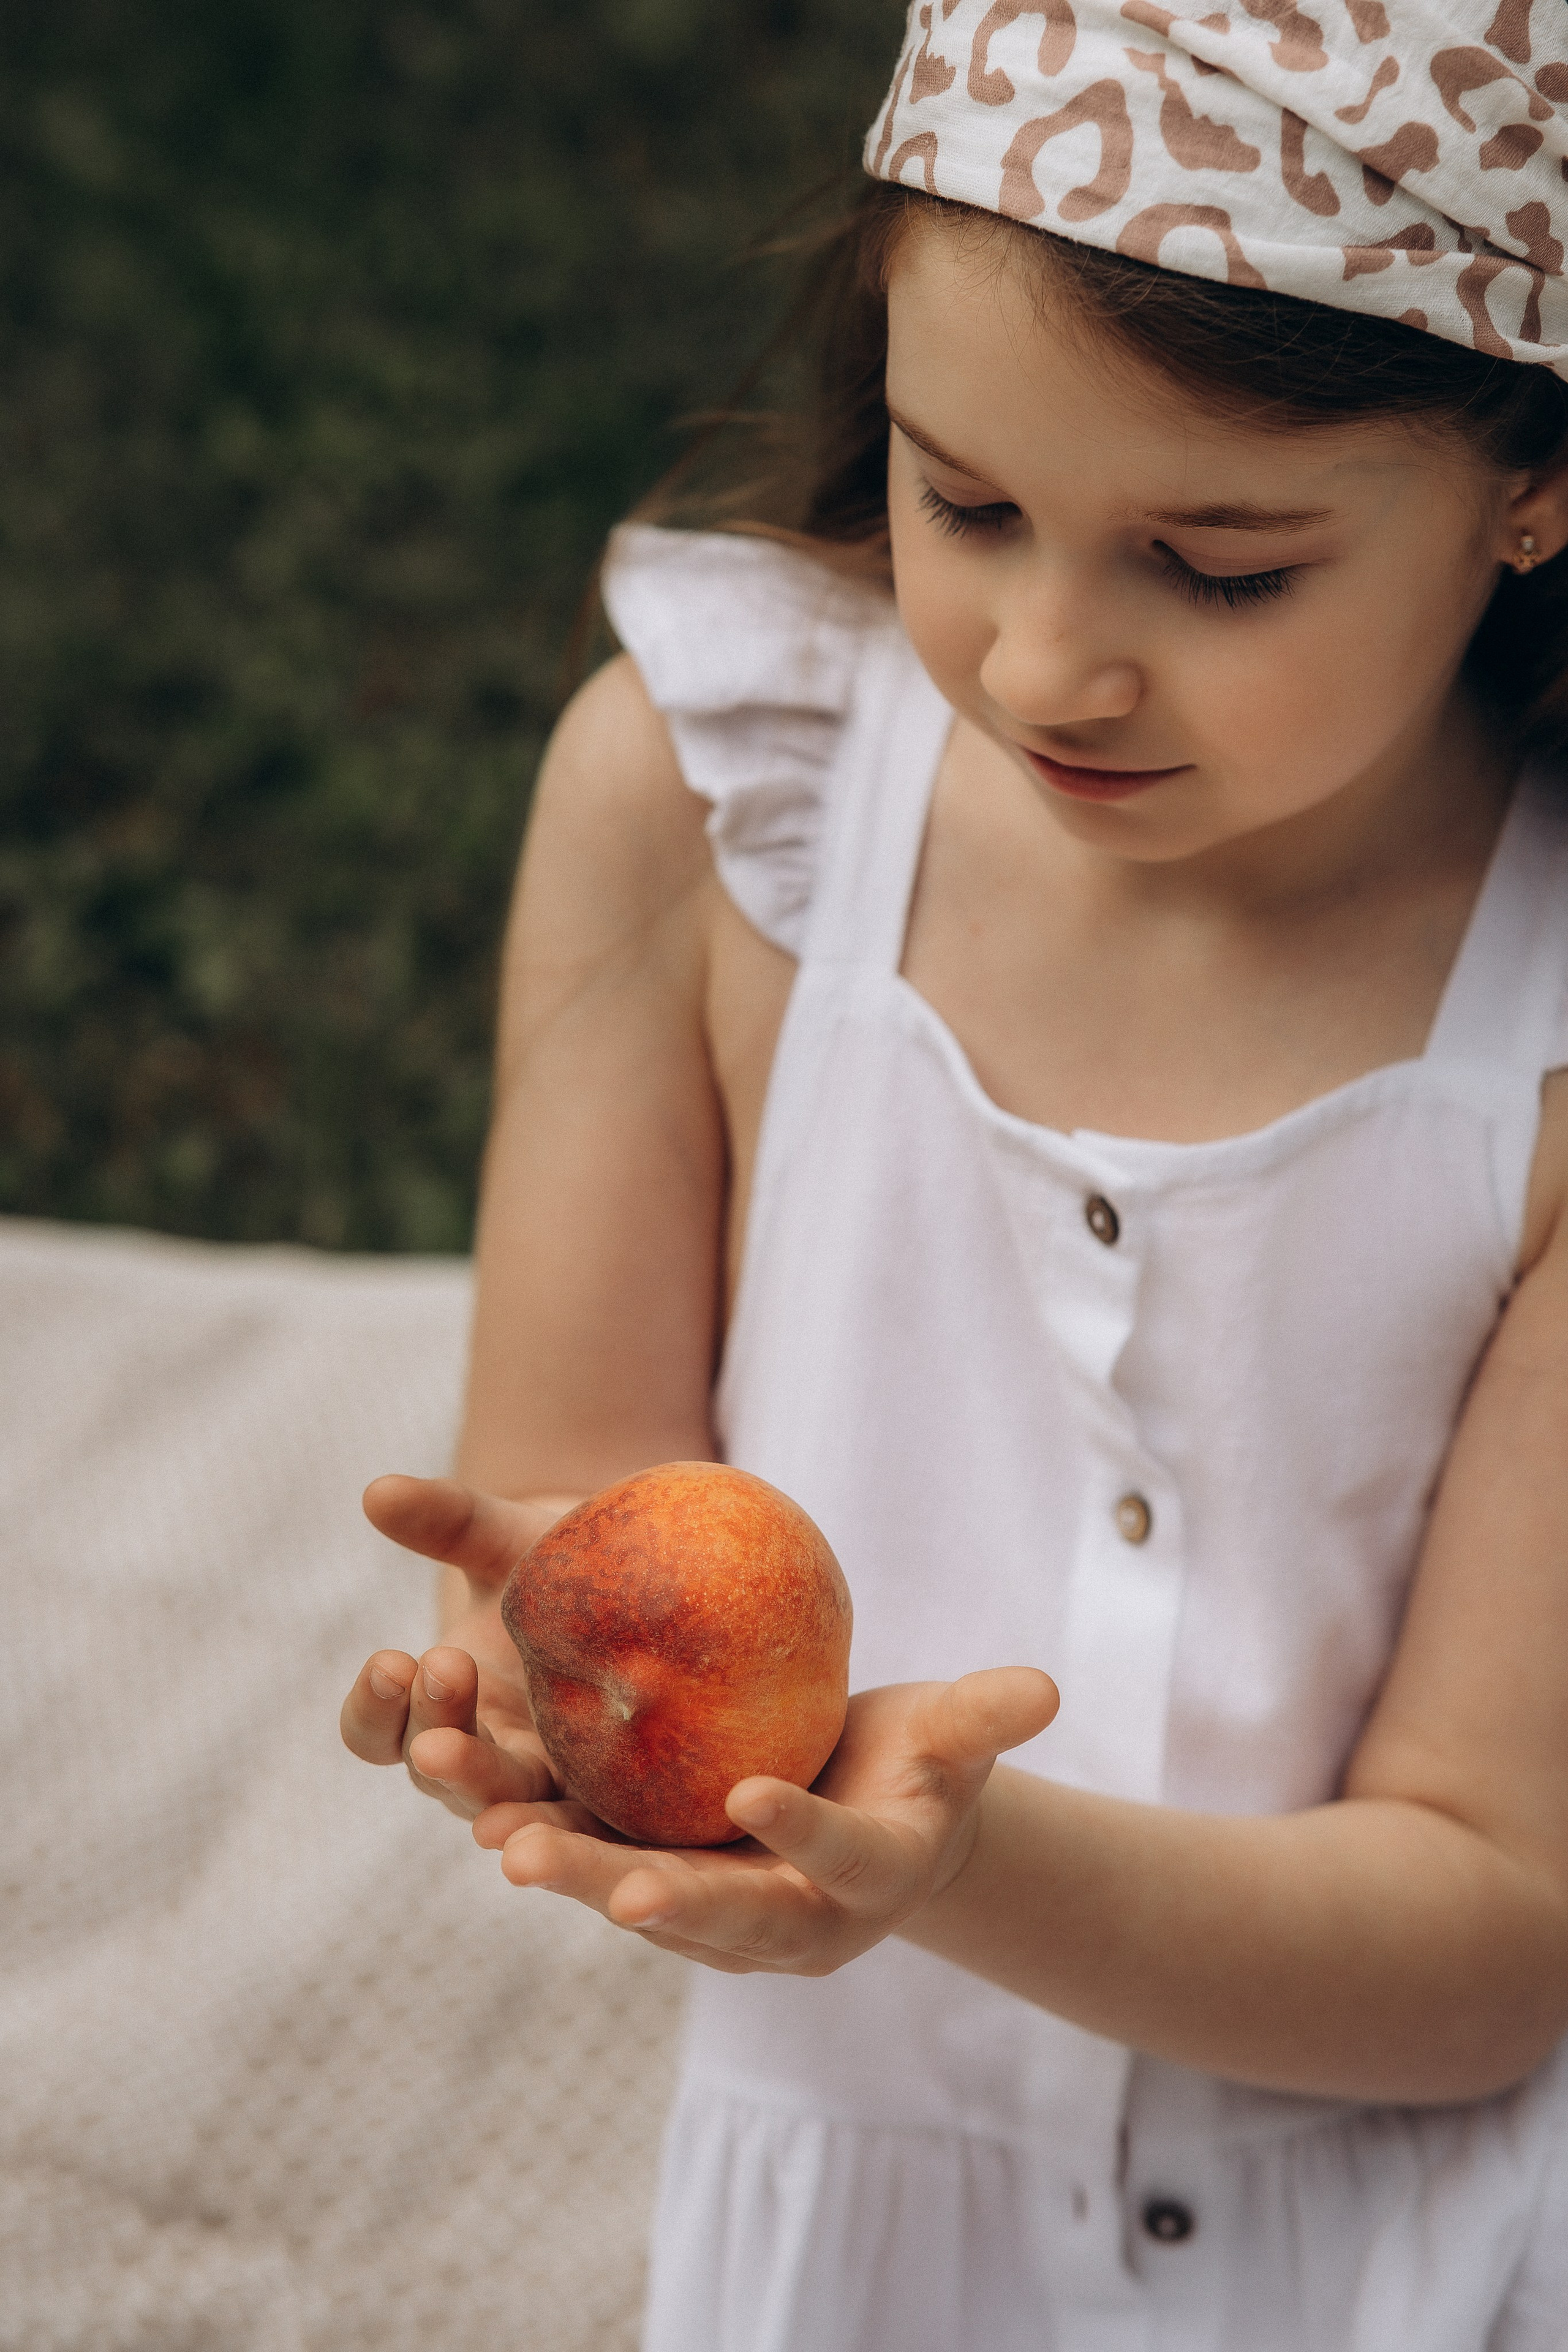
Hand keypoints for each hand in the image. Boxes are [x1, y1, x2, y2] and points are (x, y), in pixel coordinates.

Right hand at [339, 1473, 579, 1820]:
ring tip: (497, 1818)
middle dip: (438, 1740)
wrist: (647, 1589)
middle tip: (447, 1678)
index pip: (377, 1730)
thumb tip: (376, 1489)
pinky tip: (584, 1840)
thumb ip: (449, 1521)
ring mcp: (544, 1791)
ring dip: (498, 1807)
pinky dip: (579, 1839)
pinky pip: (590, 1832)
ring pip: (506, 1811)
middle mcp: (481, 1760)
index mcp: (436, 1709)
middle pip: (438, 1774)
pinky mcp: (611, 1807)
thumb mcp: (508, 1540)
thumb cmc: (560, 1566)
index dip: (375, 1706)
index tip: (391, 1658)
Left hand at [472, 1668, 1057, 1973]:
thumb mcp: (950, 1742)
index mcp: (866, 1881)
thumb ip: (982, 1720)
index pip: (837, 1859)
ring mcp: (716, 1915)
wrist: (871, 1825)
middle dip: (649, 1894)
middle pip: (717, 1910)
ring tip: (496, 1836)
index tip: (755, 1795)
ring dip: (564, 1871)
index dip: (802, 1833)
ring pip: (635, 1897)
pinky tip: (477, 1801)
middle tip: (578, 1872)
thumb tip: (1044, 1686)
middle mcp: (786, 1920)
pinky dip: (541, 1838)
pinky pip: (596, 1866)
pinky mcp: (660, 1888)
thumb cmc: (918, 1767)